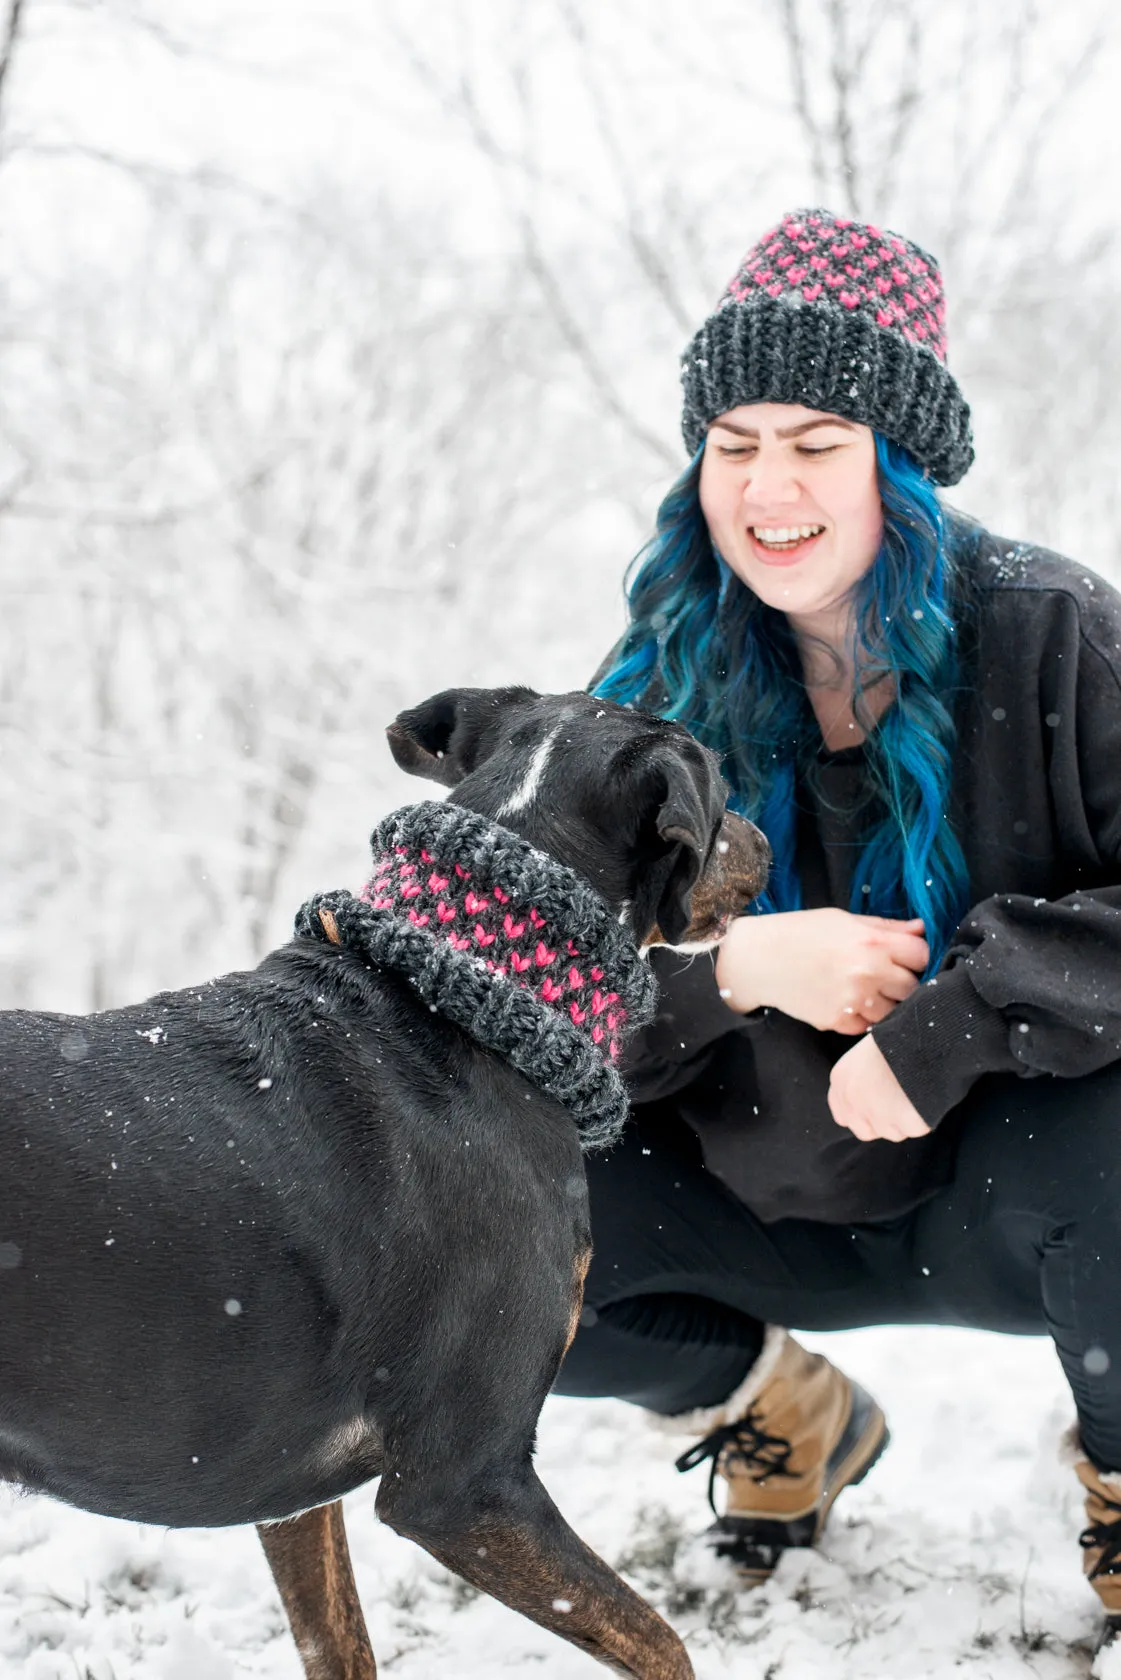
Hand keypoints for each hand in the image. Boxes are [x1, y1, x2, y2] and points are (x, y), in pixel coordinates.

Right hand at [714, 907, 928, 1034]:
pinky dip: (864, 1017)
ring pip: (894, 1012)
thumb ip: (886, 927)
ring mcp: (854, 1001)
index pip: (922, 954)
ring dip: (887, 1003)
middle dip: (904, 981)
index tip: (905, 956)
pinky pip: (869, 1026)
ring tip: (866, 990)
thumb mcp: (844, 920)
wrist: (758, 960)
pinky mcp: (839, 1023)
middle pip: (913, 987)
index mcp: (872, 942)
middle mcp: (867, 972)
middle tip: (886, 975)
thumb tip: (922, 929)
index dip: (915, 955)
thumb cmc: (801, 933)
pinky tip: (847, 1001)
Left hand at [828, 1033, 930, 1142]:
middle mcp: (853, 1099)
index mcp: (841, 1078)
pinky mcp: (902, 1121)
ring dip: (904, 1120)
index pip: (843, 1115)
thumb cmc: (899, 1039)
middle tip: (900, 1103)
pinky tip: (926, 1096)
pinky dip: (923, 1118)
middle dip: (883, 1123)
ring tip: (915, 1092)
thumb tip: (872, 1097)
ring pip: (892, 1132)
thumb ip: (860, 1080)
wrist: (924, 1037)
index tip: (878, 1109)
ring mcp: (876, 1113)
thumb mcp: (866, 1054)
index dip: (862, 1115)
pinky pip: (914, 1129)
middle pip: (865, 1131)